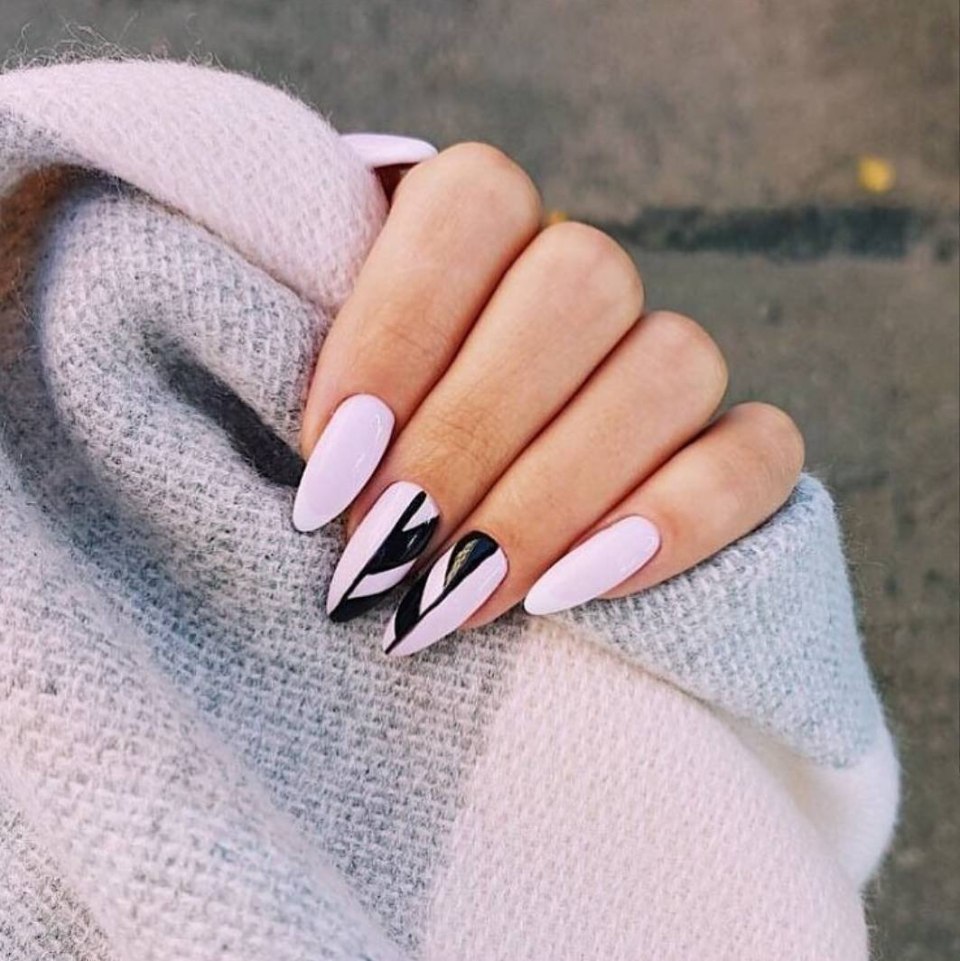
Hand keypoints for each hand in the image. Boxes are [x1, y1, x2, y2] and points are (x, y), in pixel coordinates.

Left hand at [294, 142, 803, 655]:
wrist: (436, 530)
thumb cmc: (364, 467)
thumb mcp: (327, 414)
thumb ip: (334, 407)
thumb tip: (334, 472)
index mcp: (482, 226)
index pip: (475, 204)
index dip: (399, 331)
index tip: (331, 469)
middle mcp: (587, 276)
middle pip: (579, 287)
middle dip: (471, 437)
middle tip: (386, 554)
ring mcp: (672, 357)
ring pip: (672, 365)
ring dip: (555, 494)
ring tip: (457, 599)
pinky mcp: (743, 444)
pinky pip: (761, 453)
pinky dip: (681, 520)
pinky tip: (575, 591)